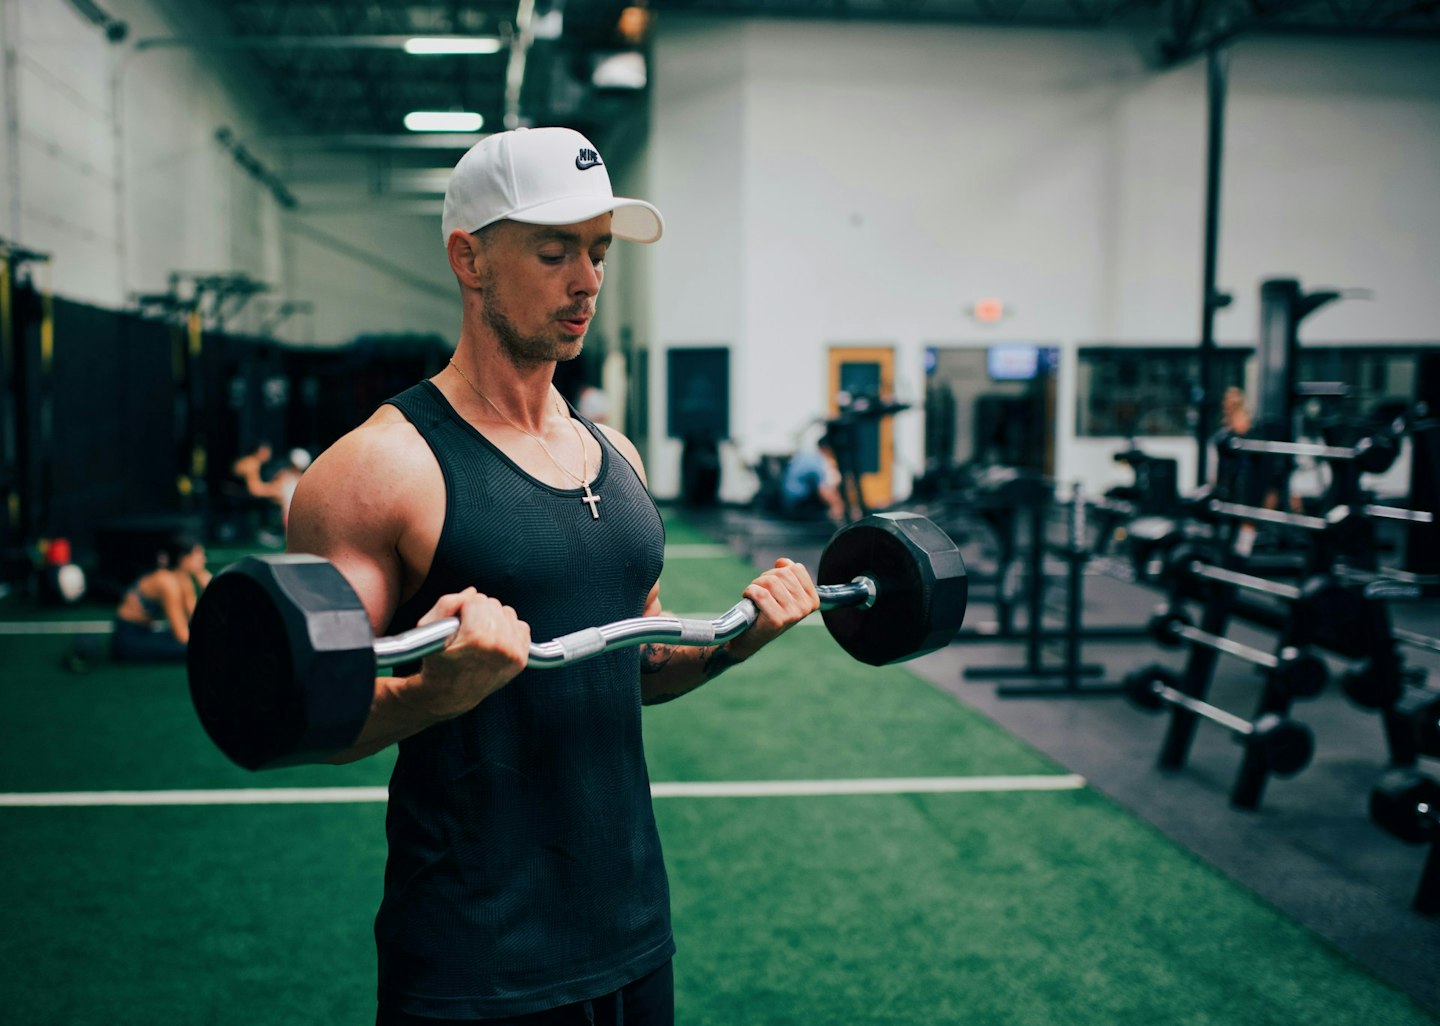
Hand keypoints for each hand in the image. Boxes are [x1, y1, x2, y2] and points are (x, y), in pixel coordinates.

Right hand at [413, 588, 530, 718]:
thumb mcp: (427, 628)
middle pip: (493, 604)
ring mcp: (513, 653)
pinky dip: (509, 629)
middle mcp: (500, 646)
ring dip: (494, 619)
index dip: (462, 609)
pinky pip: (521, 626)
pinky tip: (494, 641)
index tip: (456, 624)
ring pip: (507, 612)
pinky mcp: (522, 658)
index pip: (476, 599)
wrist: (450, 695)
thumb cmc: (437, 660)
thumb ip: (447, 603)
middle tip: (467, 632)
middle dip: (478, 613)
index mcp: (477, 638)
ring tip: (480, 636)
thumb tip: (473, 592)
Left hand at [729, 558, 819, 660]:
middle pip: (781, 573)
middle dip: (765, 578)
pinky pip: (759, 593)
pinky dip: (749, 592)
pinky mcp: (776, 620)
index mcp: (812, 600)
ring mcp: (792, 615)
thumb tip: (783, 562)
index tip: (773, 585)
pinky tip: (749, 600)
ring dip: (756, 585)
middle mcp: (805, 608)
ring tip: (754, 597)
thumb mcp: (783, 593)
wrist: (749, 639)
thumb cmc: (766, 613)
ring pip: (770, 581)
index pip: (796, 569)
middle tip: (760, 592)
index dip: (779, 571)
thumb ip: (788, 575)